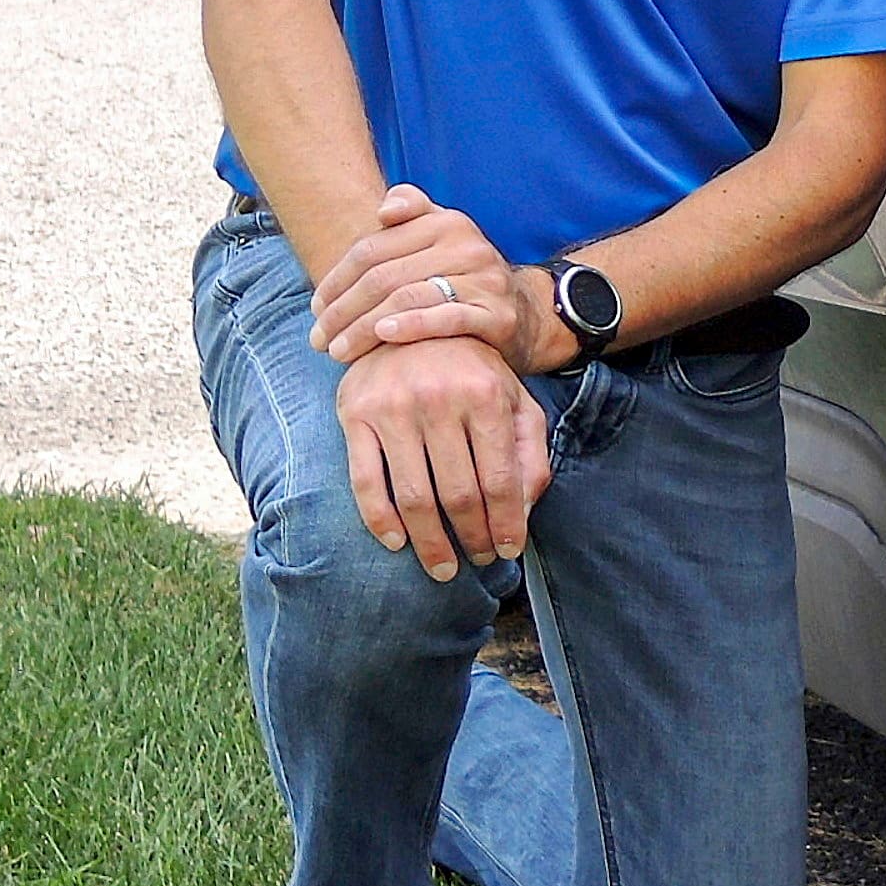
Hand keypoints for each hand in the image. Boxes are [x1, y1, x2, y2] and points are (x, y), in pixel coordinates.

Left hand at [312, 182, 548, 368]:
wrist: (525, 314)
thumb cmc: (464, 280)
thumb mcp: (442, 239)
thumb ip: (413, 212)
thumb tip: (383, 210)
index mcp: (445, 222)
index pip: (372, 249)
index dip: (336, 279)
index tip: (316, 308)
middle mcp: (466, 245)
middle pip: (384, 276)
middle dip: (343, 310)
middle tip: (318, 338)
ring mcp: (484, 279)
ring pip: (408, 298)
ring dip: (364, 326)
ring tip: (338, 350)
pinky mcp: (497, 315)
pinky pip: (447, 318)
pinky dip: (411, 325)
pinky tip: (384, 334)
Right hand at [337, 333, 552, 577]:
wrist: (409, 318)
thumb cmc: (472, 370)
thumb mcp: (514, 398)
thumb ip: (530, 451)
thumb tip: (522, 511)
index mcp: (485, 394)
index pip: (499, 480)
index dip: (506, 524)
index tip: (508, 551)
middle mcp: (438, 399)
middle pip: (458, 494)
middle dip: (472, 538)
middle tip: (478, 560)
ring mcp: (392, 407)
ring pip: (413, 496)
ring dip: (430, 543)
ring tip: (444, 567)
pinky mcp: (355, 414)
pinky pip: (365, 481)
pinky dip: (380, 521)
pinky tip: (398, 543)